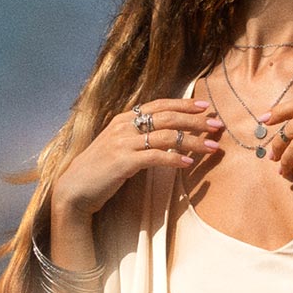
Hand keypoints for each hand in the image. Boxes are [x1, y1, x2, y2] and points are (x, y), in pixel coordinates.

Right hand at [51, 97, 222, 220]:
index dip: (184, 104)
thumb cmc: (100, 171)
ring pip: (166, 136)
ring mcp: (123, 143)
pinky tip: (188, 163)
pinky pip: (155, 156)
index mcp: (124, 119)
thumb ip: (138, 138)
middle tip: (217, 125)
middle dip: (196, 121)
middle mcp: (124, 126)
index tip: (206, 106)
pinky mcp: (123, 161)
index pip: (159, 104)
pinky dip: (174, 159)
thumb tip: (165, 136)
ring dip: (192, 141)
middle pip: (167, 117)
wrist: (75, 189)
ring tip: (211, 147)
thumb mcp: (119, 147)